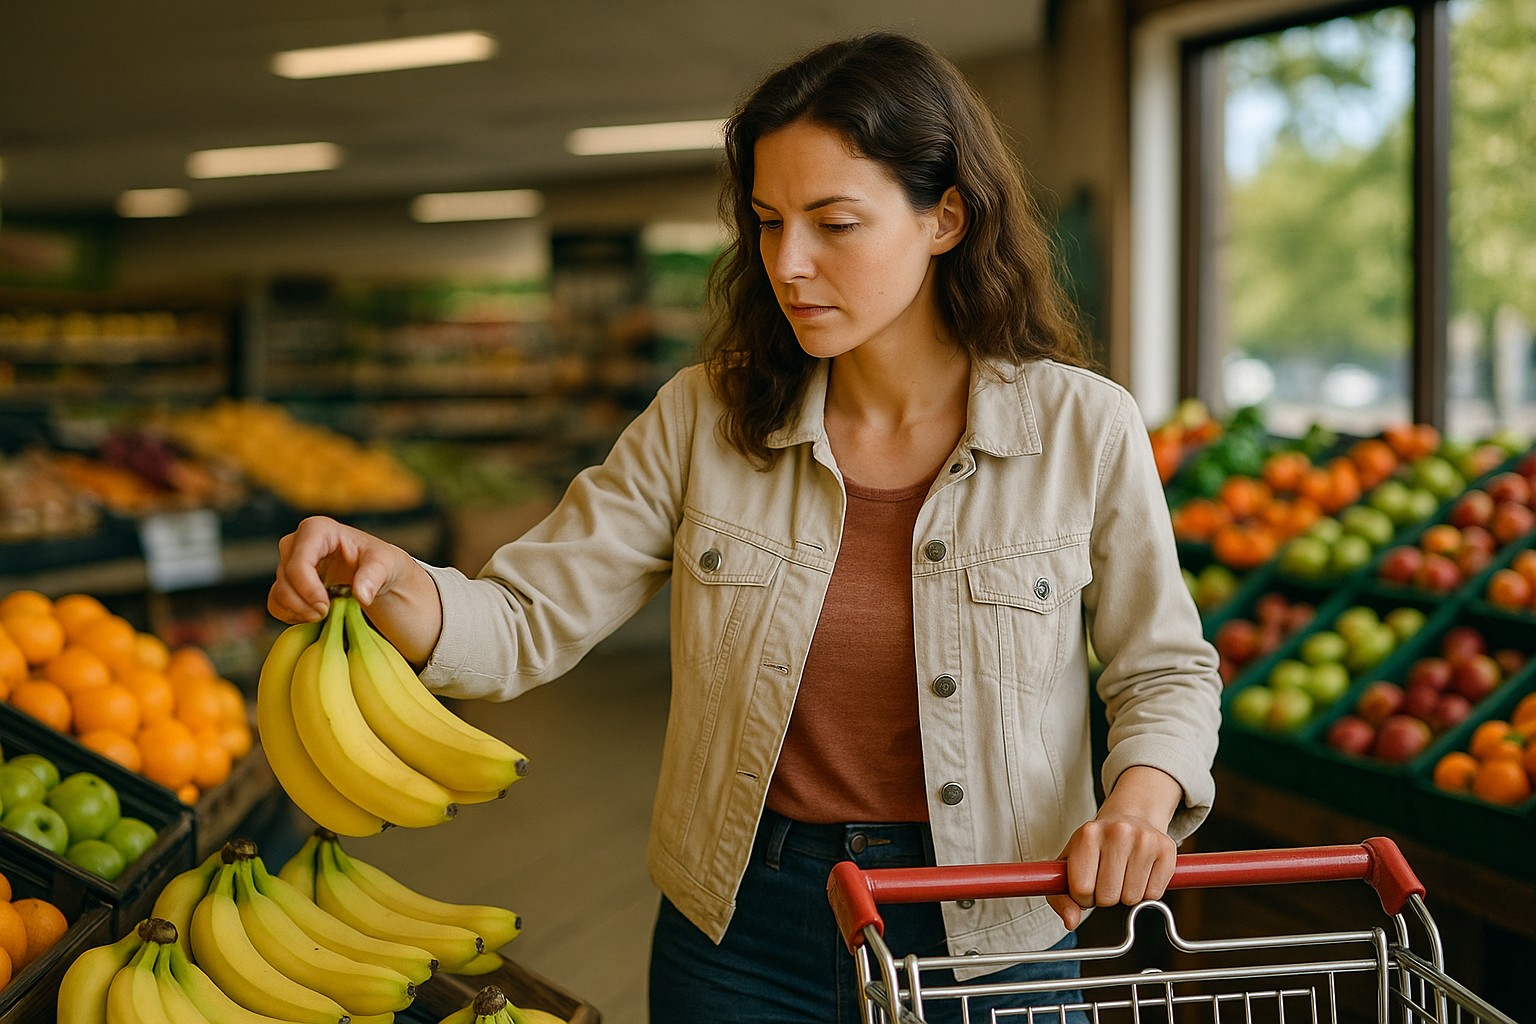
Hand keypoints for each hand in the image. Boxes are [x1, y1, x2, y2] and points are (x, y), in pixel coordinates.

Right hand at [267, 516, 441, 662]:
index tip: (325, 607)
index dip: (307, 588)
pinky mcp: (287, 581)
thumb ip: (374, 576)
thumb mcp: (386, 564)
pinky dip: (290, 615)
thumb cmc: (381, 563)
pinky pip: (275, 602)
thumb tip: (362, 595)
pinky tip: (311, 617)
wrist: (376, 574)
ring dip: (297, 611)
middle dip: (303, 602)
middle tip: (326, 614)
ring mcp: (289, 562)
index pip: (299, 561)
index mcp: (318, 529)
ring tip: (322, 616)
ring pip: (278, 591)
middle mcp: (298, 542)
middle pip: (285, 577)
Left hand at [1044, 766, 1180, 930]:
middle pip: (1108, 897)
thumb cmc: (1097, 845)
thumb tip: (1071, 922)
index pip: (1082, 889)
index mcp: (1088, 834)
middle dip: (1106, 897)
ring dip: (1126, 895)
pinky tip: (1140, 873)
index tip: (1088, 887)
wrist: (1131, 817)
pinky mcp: (1166, 850)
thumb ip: (1061, 896)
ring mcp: (1144, 840)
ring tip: (1124, 874)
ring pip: (1132, 898)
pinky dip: (1146, 892)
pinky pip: (1154, 894)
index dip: (1084, 898)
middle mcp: (1117, 832)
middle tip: (1107, 879)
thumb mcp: (1071, 863)